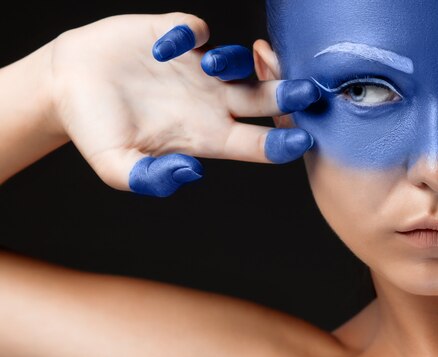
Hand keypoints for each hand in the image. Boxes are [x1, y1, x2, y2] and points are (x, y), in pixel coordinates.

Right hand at [48, 13, 319, 196]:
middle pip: (265, 100)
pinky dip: (187, 35)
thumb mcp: (116, 166)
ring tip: (210, 66)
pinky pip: (195, 30)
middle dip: (289, 95)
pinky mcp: (174, 36)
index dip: (282, 144)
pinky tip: (164, 47)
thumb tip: (192, 173)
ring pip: (239, 62)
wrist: (66, 86)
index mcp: (206, 136)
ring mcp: (195, 68)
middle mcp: (210, 102)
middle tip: (306, 92)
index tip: (302, 140)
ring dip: (237, 62)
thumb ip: (150, 179)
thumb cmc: (95, 130)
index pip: (256, 143)